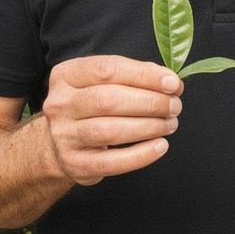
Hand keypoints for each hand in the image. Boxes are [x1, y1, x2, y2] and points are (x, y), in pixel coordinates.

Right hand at [41, 55, 182, 185]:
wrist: (60, 144)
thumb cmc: (91, 107)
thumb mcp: (102, 83)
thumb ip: (134, 76)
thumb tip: (169, 81)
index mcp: (67, 75)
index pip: (108, 69)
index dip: (144, 75)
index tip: (172, 82)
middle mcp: (60, 104)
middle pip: (110, 100)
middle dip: (150, 102)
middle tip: (174, 106)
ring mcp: (64, 135)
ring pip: (112, 130)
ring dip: (149, 126)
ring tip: (170, 124)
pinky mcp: (75, 163)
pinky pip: (112, 162)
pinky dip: (141, 155)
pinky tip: (160, 146)